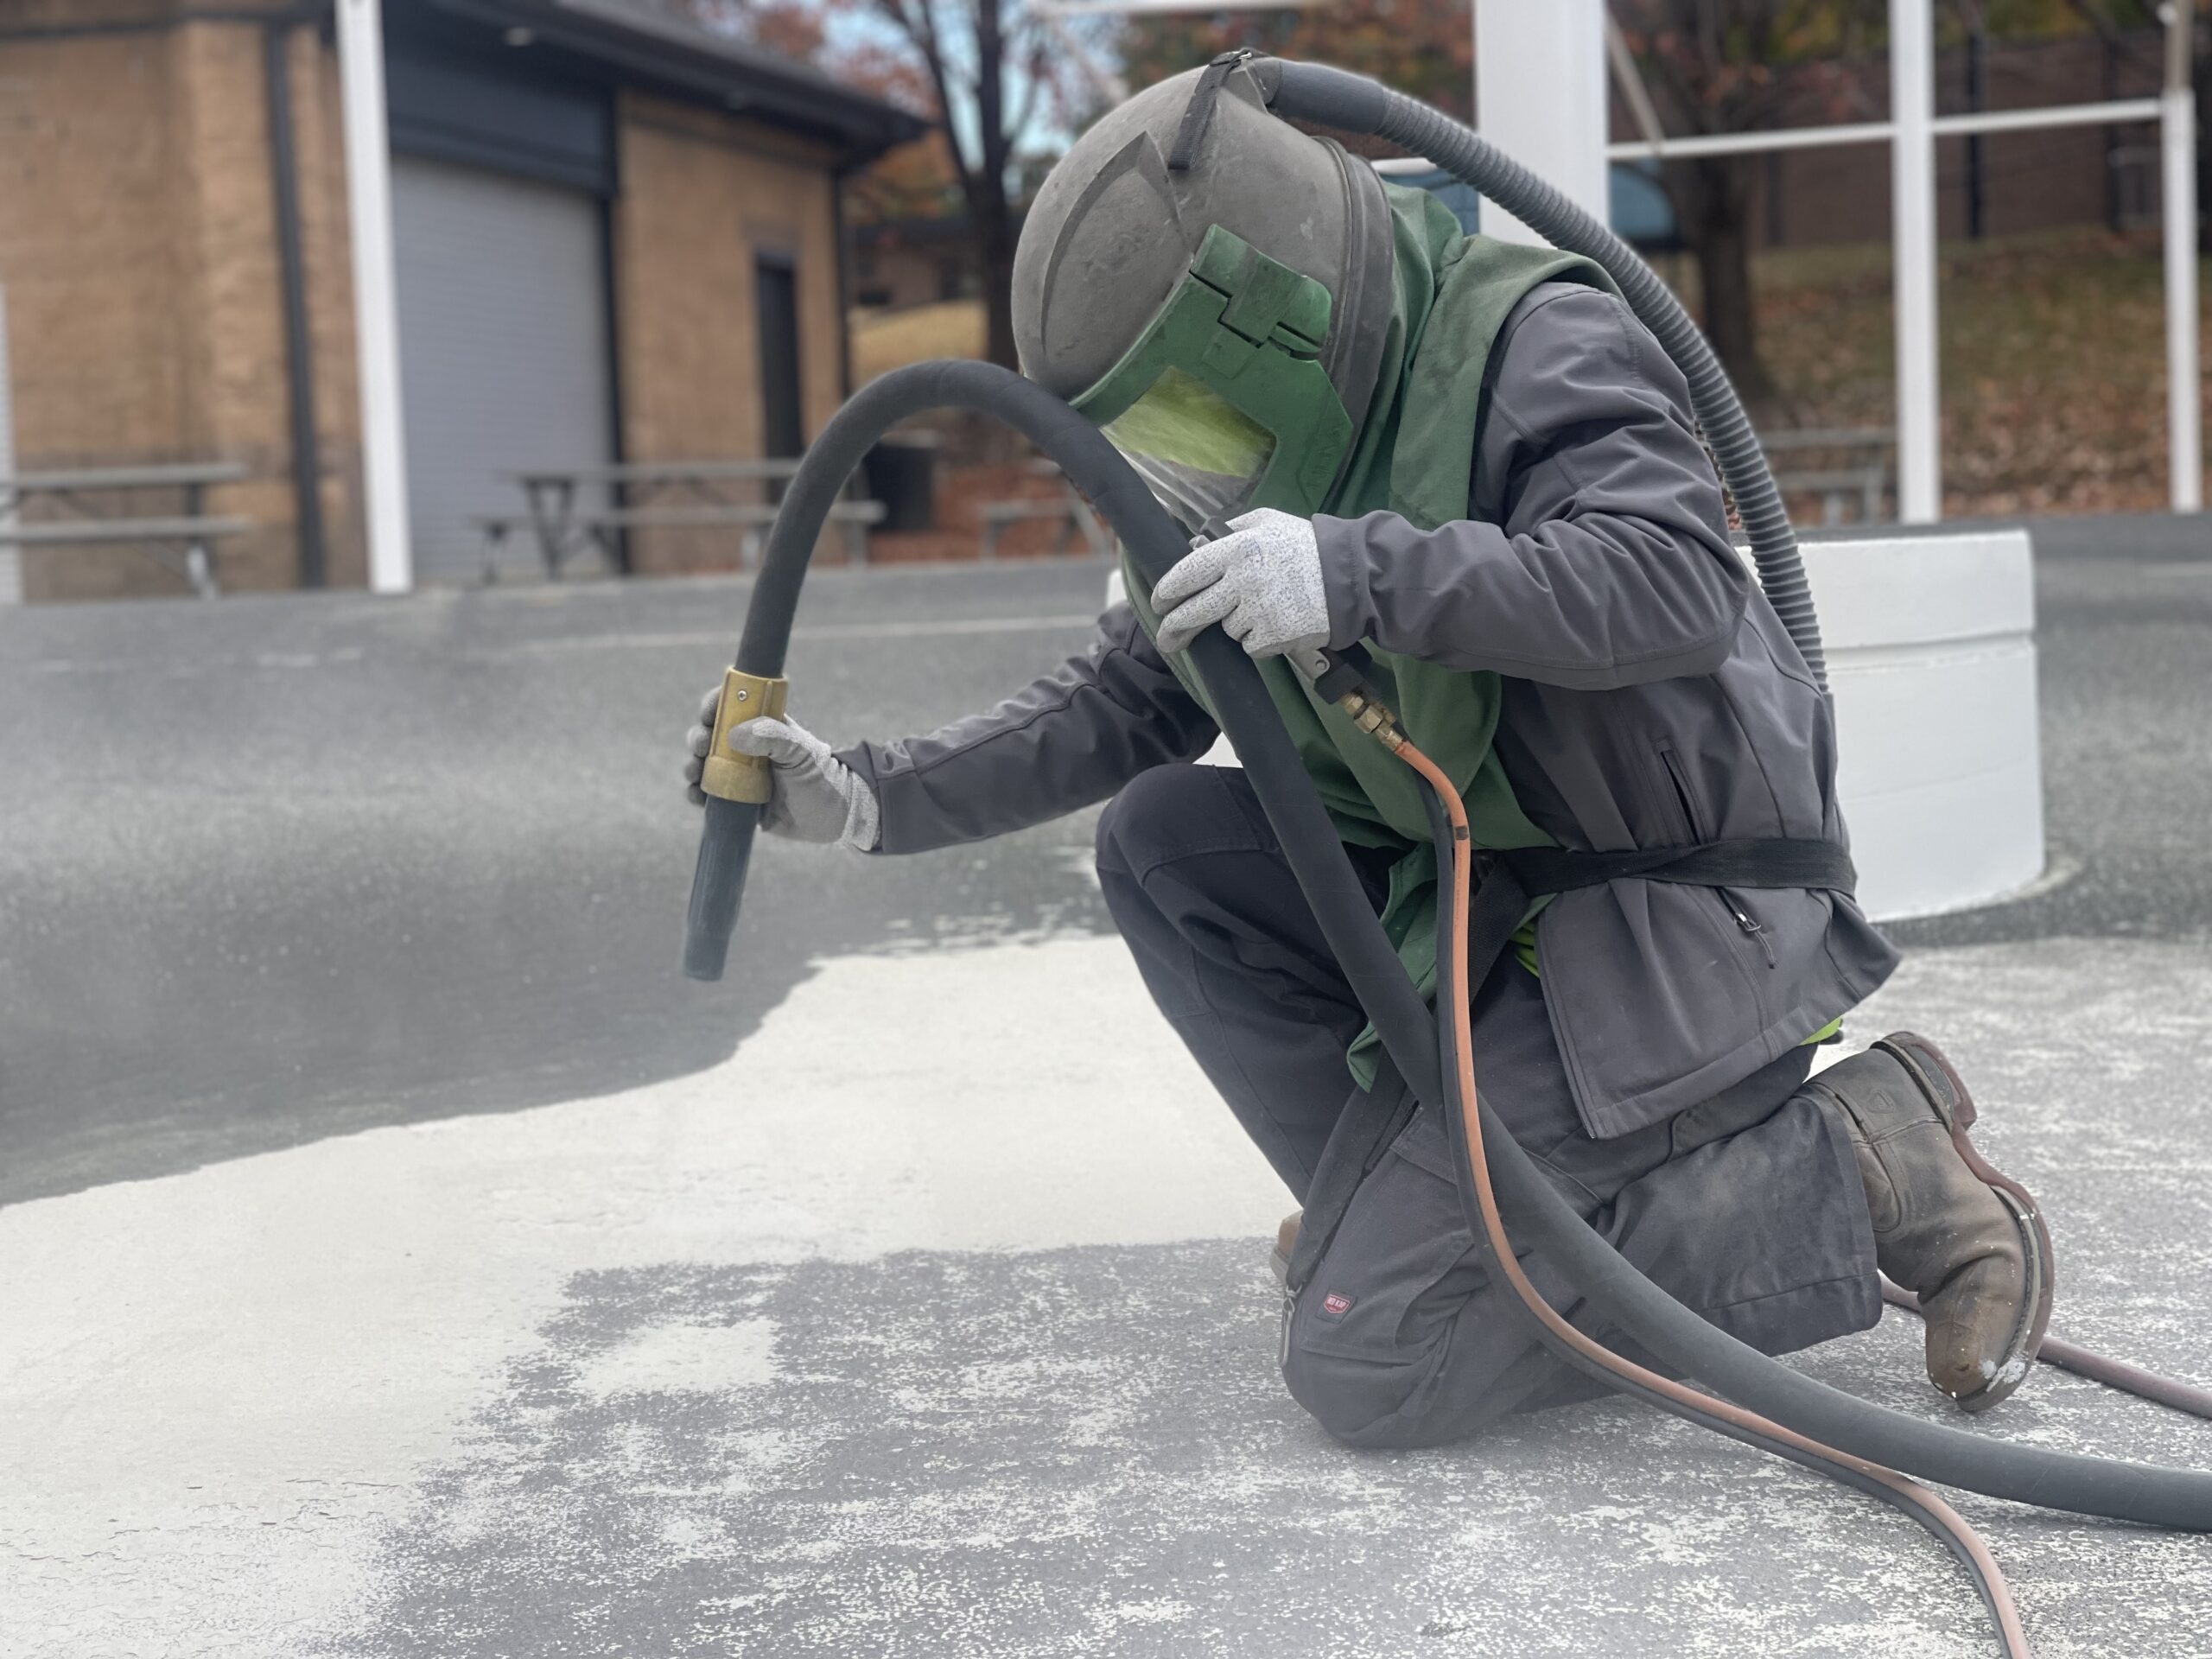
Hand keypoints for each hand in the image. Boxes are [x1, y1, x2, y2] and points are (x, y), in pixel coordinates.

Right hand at [683, 686, 878, 849]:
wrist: (833, 817)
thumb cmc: (821, 777)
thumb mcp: (801, 752)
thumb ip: (774, 737)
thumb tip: (735, 733)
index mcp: (762, 725)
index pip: (730, 705)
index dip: (713, 704)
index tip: (708, 713)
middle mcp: (745, 747)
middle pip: (709, 734)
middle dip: (699, 738)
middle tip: (703, 747)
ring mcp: (738, 773)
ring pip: (703, 764)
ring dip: (692, 765)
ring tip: (695, 772)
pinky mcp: (735, 800)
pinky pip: (707, 794)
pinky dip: (696, 794)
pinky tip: (697, 796)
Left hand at [1149, 507, 1328, 658]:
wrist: (1351, 579)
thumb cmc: (1309, 547)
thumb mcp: (1270, 522)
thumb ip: (1234, 528)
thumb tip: (1198, 542)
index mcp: (1237, 548)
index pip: (1187, 571)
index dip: (1167, 590)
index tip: (1159, 601)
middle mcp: (1242, 580)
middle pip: (1194, 611)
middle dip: (1175, 629)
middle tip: (1167, 639)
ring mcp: (1257, 611)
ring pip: (1228, 629)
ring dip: (1239, 624)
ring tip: (1269, 608)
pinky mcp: (1272, 637)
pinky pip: (1251, 645)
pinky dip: (1260, 640)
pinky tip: (1280, 621)